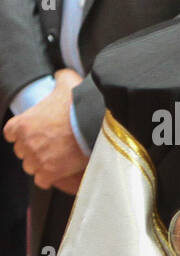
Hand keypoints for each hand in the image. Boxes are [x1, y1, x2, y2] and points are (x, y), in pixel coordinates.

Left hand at [4, 69, 87, 191]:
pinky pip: (42, 180)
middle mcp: (26, 142)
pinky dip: (48, 178)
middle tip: (49, 148)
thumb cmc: (80, 106)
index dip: (21, 135)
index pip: (10, 133)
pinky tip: (57, 174)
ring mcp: (37, 158)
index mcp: (23, 123)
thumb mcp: (68, 84)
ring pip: (30, 167)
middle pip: (21, 152)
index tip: (32, 135)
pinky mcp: (50, 172)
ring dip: (40, 165)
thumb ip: (61, 78)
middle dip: (33, 151)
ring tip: (54, 162)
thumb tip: (62, 75)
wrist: (94, 124)